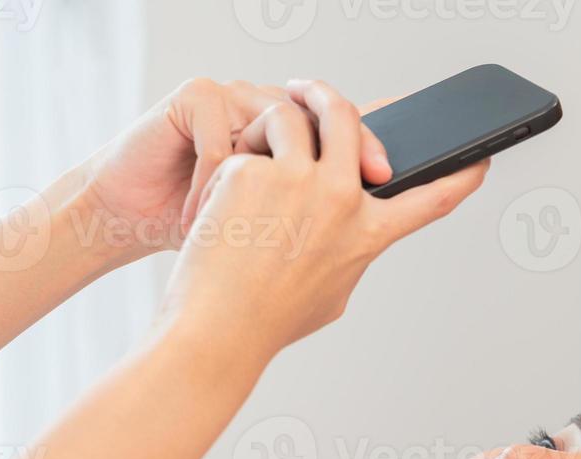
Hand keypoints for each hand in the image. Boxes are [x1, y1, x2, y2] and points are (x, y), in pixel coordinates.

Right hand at [75, 77, 392, 259]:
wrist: (135, 223)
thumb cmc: (208, 236)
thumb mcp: (281, 239)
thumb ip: (329, 232)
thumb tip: (376, 234)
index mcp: (298, 146)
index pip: (357, 131)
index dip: (393, 134)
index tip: (445, 154)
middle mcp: (276, 117)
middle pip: (335, 119)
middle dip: (359, 150)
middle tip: (373, 182)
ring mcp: (238, 100)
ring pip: (279, 127)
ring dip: (262, 191)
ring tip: (238, 235)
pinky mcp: (198, 97)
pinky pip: (223, 138)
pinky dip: (211, 185)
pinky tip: (195, 218)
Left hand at [161, 80, 487, 361]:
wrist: (219, 328)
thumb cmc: (270, 317)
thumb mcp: (332, 289)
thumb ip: (349, 248)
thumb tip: (351, 225)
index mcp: (368, 234)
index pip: (431, 198)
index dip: (460, 177)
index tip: (477, 161)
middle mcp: (340, 200)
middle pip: (348, 116)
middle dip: (327, 94)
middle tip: (309, 91)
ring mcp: (297, 181)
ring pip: (292, 116)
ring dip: (271, 120)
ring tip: (252, 137)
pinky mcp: (252, 172)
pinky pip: (246, 146)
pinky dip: (229, 163)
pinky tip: (217, 198)